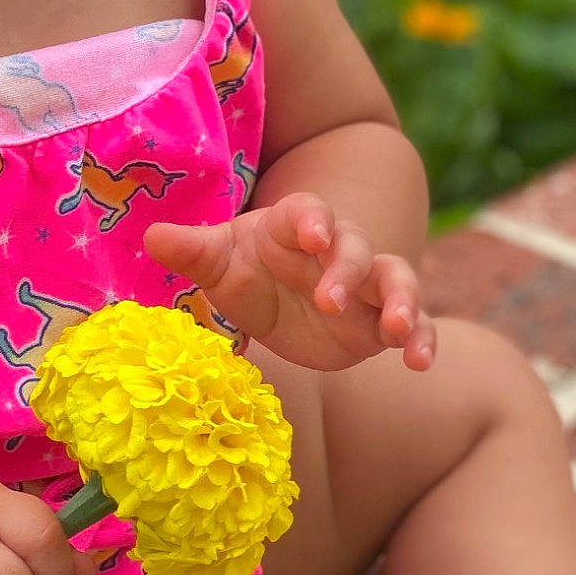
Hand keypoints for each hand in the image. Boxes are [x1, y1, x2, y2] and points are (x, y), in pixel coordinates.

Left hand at [145, 193, 435, 373]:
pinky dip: (423, 338)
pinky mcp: (382, 321)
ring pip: (397, 280)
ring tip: (399, 330)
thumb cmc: (246, 271)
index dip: (313, 220)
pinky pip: (416, 323)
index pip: (310, 212)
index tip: (312, 234)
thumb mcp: (218, 264)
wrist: (278, 303)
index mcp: (296, 226)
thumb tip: (152, 237)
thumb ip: (193, 251)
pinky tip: (421, 362)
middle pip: (355, 248)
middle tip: (329, 300)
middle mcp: (339, 250)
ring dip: (403, 301)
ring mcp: (368, 285)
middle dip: (347, 272)